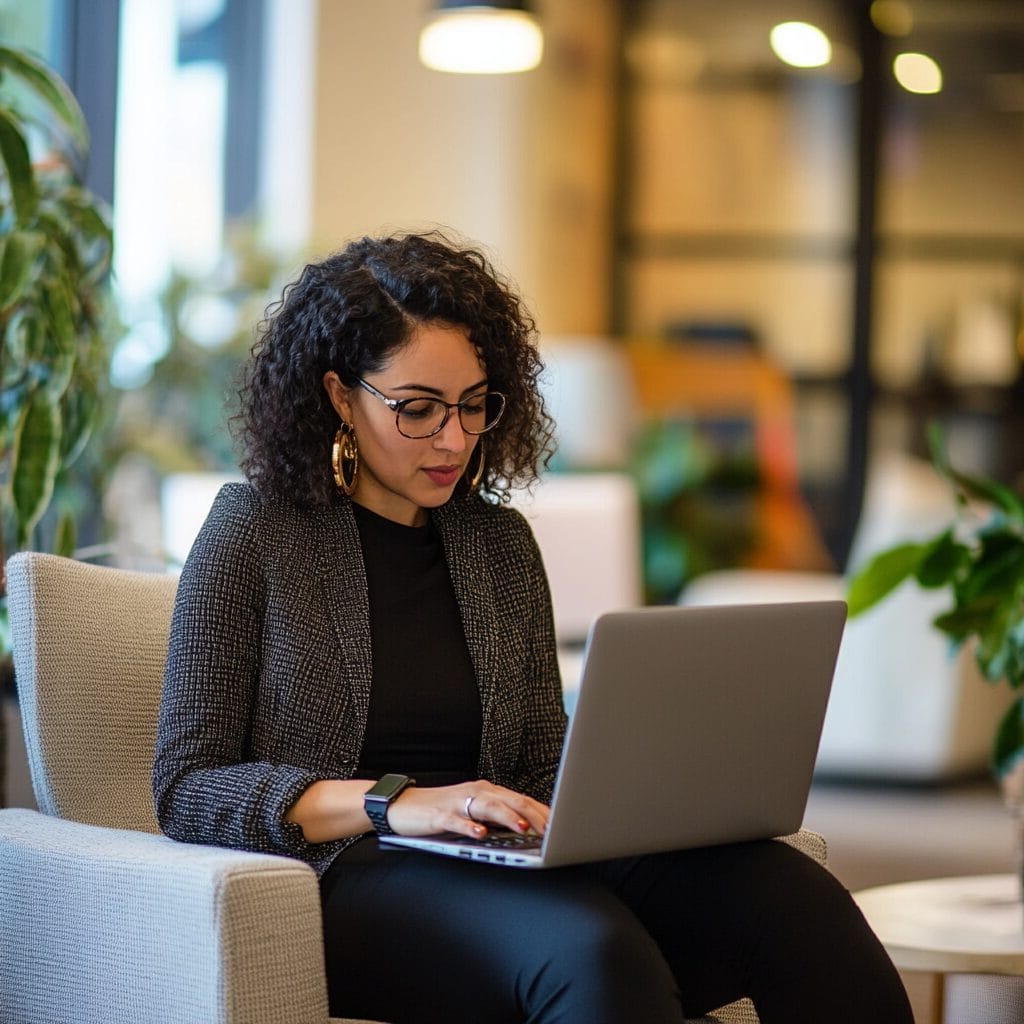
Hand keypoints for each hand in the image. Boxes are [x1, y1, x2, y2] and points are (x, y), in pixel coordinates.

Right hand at [384, 780, 549, 839]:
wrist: (403, 805)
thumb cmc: (442, 810)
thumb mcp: (474, 811)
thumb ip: (498, 817)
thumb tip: (528, 829)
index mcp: (488, 791)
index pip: (521, 799)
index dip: (543, 811)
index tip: (563, 824)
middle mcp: (477, 792)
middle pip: (510, 800)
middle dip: (534, 814)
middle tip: (552, 829)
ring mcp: (458, 803)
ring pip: (488, 806)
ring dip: (507, 816)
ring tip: (523, 827)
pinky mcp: (440, 816)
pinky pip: (457, 821)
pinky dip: (470, 827)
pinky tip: (481, 834)